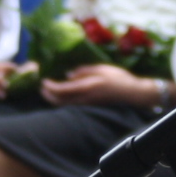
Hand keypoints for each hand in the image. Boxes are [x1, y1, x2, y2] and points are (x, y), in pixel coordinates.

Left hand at [43, 63, 166, 108]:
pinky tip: (61, 96)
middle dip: (48, 95)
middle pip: (61, 101)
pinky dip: (63, 102)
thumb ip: (84, 71)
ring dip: (54, 100)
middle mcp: (85, 98)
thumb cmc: (119, 78)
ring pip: (65, 106)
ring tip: (47, 92)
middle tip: (41, 87)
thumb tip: (68, 74)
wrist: (133, 94)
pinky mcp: (90, 107)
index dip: (50, 86)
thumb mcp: (101, 69)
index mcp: (87, 86)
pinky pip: (72, 106)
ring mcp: (88, 105)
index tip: (43, 81)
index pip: (63, 89)